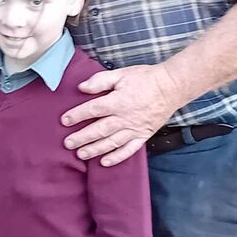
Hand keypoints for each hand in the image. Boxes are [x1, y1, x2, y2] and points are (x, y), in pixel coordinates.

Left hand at [61, 63, 182, 165]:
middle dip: (82, 138)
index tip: (65, 120)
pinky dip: (117, 157)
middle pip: (99, 130)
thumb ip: (100, 80)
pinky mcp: (144, 135)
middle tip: (67, 144)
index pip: (93, 109)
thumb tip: (81, 87)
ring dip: (95, 149)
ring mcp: (135, 129)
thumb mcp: (121, 74)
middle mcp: (125, 118)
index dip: (77, 115)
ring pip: (111, 142)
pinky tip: (104, 162)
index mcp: (118, 101)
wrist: (171, 86)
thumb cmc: (145, 78)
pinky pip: (129, 150)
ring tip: (81, 154)